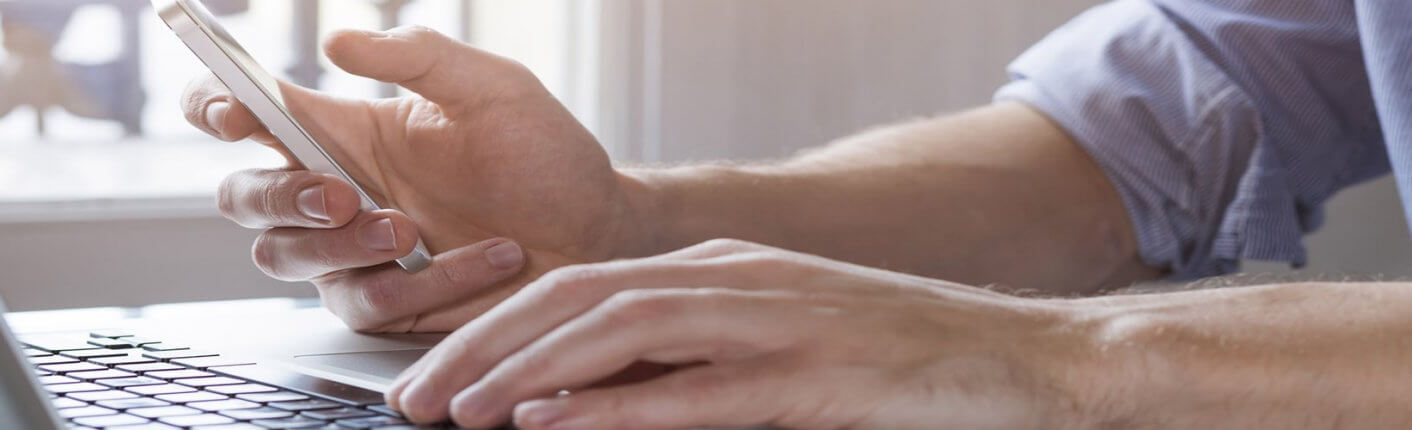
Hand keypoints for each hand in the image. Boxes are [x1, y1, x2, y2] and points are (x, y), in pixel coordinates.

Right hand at [181, 27, 649, 331]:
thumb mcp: (490, 86)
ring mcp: (358, 254)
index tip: (231, 111)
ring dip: (344, 246)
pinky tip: (485, 258)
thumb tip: (336, 41)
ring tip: (412, 230)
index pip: (250, 113)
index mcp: (347, 132)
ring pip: (288, 258)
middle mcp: (340, 192)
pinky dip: (426, 283)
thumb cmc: (545, 155)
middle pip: (244, 197)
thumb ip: (418, 54)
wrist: (598, 230)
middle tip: (340, 193)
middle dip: (277, 195)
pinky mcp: (390, 304)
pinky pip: (368, 303)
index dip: (215, 106)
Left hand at [387, 239, 1097, 428]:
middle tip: (414, 400)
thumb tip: (586, 400)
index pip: (578, 284)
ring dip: (528, 370)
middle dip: (481, 346)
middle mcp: (735, 279)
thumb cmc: (893, 360)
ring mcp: (775, 320)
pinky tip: (556, 421)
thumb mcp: (777, 345)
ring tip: (459, 412)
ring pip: (622, 330)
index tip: (434, 377)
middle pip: (577, 296)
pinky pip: (698, 390)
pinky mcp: (814, 375)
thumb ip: (689, 361)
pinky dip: (619, 406)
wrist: (1018, 359)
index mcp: (720, 269)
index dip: (494, 327)